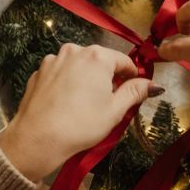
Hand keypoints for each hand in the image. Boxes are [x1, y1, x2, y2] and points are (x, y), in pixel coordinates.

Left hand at [0, 44, 162, 180]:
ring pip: (78, 66)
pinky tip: (65, 104)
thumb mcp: (114, 111)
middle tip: (108, 103)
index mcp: (97, 56)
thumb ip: (135, 92)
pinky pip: (60, 74)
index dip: (132, 77)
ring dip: (86, 79)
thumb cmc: (81, 125)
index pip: (124, 61)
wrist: (36, 139)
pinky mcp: (38, 72)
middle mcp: (74, 50)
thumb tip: (153, 84)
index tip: (133, 93)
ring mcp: (53, 59)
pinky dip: (66, 84)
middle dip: (107, 78)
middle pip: (100, 61)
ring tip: (84, 105)